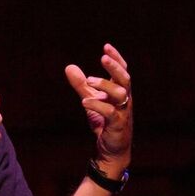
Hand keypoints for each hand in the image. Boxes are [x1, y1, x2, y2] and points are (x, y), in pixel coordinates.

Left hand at [65, 43, 131, 162]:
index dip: (117, 59)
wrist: (112, 150)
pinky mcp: (117, 126)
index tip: (106, 46)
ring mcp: (123, 112)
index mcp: (120, 92)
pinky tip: (85, 102)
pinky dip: (97, 105)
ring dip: (105, 85)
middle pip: (125, 79)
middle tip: (103, 58)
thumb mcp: (92, 100)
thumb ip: (82, 85)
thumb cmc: (105, 122)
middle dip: (115, 68)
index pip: (123, 71)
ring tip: (89, 80)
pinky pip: (110, 113)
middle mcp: (124, 100)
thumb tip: (69, 67)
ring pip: (121, 94)